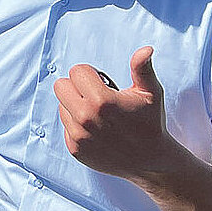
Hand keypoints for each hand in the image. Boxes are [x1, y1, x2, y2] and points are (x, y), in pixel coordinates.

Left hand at [54, 46, 179, 181]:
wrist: (149, 160)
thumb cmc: (150, 122)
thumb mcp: (150, 93)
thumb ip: (142, 69)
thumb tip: (145, 49)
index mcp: (102, 101)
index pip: (76, 71)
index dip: (91, 74)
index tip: (102, 83)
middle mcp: (86, 118)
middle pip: (61, 86)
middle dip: (76, 87)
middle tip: (95, 95)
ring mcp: (78, 136)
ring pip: (62, 106)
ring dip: (75, 106)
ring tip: (97, 114)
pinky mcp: (75, 149)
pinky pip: (65, 126)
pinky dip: (76, 125)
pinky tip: (95, 129)